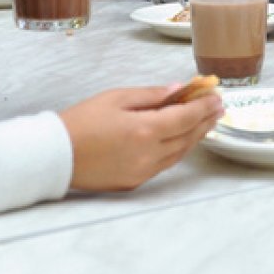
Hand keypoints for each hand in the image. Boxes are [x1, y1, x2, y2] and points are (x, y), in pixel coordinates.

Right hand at [59, 85, 223, 190]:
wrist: (55, 155)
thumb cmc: (80, 122)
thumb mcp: (115, 98)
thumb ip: (150, 95)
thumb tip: (176, 91)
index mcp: (144, 130)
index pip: (185, 117)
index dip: (203, 107)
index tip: (216, 97)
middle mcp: (148, 155)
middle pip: (187, 137)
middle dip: (205, 121)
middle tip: (218, 107)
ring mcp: (142, 171)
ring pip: (179, 153)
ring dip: (194, 137)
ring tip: (205, 122)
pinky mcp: (134, 182)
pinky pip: (164, 164)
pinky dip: (177, 150)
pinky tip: (180, 139)